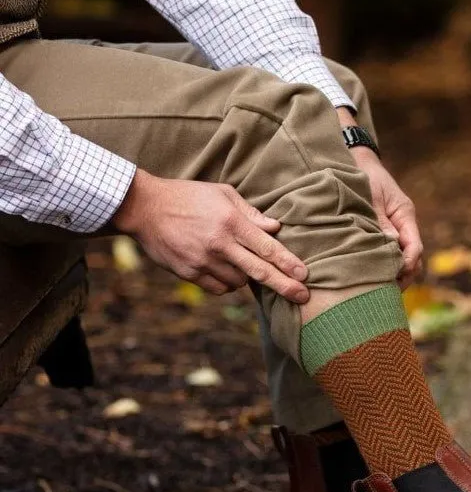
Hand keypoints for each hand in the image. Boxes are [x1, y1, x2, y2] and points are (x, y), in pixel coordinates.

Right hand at [112, 169, 309, 301]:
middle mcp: (219, 244)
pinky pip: (219, 288)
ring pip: (239, 282)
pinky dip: (227, 283)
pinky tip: (225, 270)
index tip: (305, 275)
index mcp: (231, 222)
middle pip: (259, 271)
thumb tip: (275, 228)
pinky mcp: (189, 273)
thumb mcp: (222, 194)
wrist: (144, 208)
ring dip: (247, 278)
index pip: (267, 247)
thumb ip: (250, 213)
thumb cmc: (189, 196)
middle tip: (303, 297)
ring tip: (239, 262)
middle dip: (284, 286)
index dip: (288, 263)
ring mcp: (203, 261)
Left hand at [336, 109, 423, 288]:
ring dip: (395, 275)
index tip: (396, 274)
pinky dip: (386, 267)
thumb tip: (390, 244)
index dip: (407, 263)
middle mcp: (404, 225)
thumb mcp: (371, 197)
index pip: (415, 246)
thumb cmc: (363, 176)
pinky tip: (373, 279)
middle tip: (386, 293)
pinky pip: (391, 255)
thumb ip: (379, 220)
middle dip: (403, 276)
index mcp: (405, 214)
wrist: (357, 162)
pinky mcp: (386, 234)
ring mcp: (397, 230)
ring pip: (404, 260)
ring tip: (379, 291)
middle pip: (413, 258)